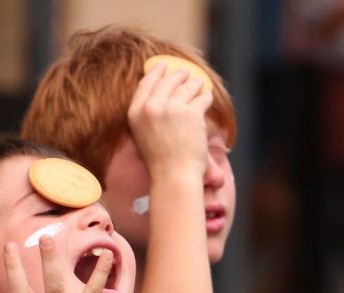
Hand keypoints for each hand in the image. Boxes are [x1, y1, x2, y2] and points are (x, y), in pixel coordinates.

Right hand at [128, 61, 212, 181]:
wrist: (174, 176)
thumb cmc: (160, 161)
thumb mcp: (142, 134)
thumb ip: (147, 113)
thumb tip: (161, 91)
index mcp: (135, 113)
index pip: (146, 83)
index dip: (156, 72)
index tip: (163, 65)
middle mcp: (151, 107)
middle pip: (168, 81)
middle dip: (179, 75)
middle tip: (186, 73)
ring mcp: (171, 108)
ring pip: (187, 86)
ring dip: (195, 84)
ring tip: (199, 85)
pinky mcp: (191, 112)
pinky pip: (202, 97)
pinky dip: (206, 98)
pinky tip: (207, 98)